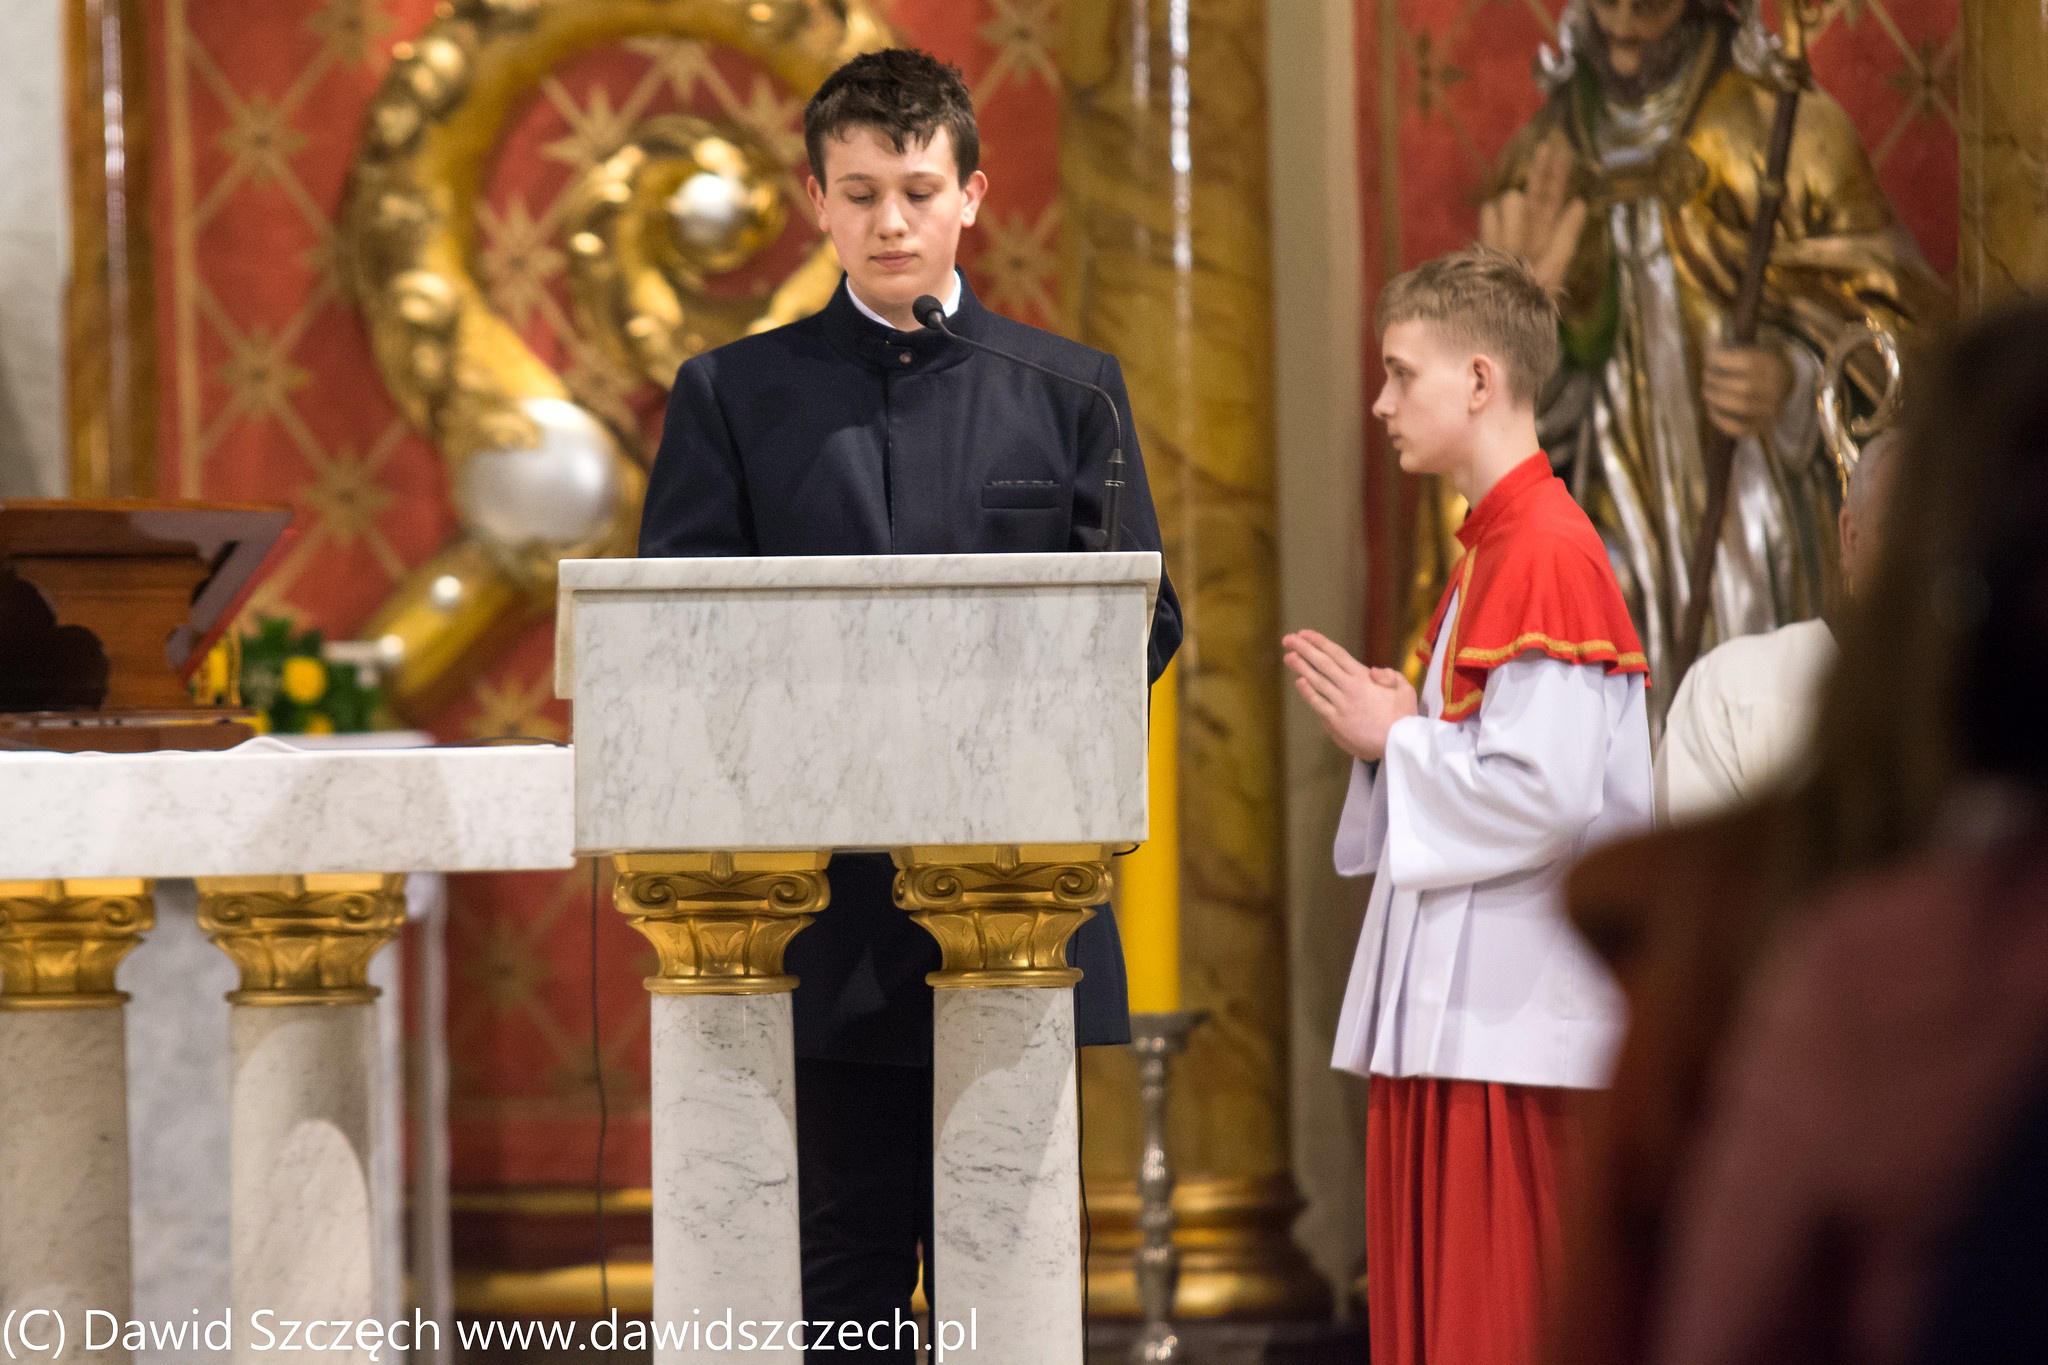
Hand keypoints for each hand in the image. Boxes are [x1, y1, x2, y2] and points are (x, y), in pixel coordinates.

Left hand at [1282, 629, 1418, 763]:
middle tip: (1288, 639)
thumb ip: (1390, 675)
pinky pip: (1319, 704)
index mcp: (1365, 678)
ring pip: (1317, 681)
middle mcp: (1350, 688)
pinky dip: (1308, 692)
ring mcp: (1342, 704)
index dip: (1319, 642)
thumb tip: (1372, 671)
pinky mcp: (1337, 721)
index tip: (1304, 634)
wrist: (1399, 743)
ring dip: (1301, 667)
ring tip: (1288, 656)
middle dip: (1304, 649)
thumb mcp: (1405, 689)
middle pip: (1323, 664)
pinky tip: (1299, 682)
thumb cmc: (1403, 716)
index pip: (1338, 654)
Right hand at [1478, 134, 1588, 293]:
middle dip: (1541, 169)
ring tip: (1512, 248)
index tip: (1563, 149)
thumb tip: (1580, 202)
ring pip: (1509, 202)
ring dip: (1513, 219)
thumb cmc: (1527, 298)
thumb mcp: (1552, 268)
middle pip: (1535, 192)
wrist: (1493, 316)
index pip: (1552, 197)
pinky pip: (1489, 215)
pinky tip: (1494, 242)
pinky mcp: (1483, 240)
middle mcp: (1525, 229)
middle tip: (1548, 144)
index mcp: (1545, 233)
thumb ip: (1564, 236)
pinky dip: (1493, 225)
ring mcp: (1504, 233)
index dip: (1557, 175)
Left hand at [1702, 343, 1792, 438]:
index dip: (1721, 360)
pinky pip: (1740, 428)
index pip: (1745, 361)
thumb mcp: (1750, 348)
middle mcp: (1774, 387)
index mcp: (1772, 364)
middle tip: (1706, 377)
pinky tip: (1711, 409)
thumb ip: (1729, 346)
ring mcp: (1770, 408)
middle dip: (1716, 381)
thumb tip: (1707, 336)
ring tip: (1707, 391)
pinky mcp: (1762, 425)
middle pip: (1742, 386)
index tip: (1710, 359)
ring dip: (1716, 399)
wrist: (1785, 382)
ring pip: (1741, 407)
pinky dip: (1720, 421)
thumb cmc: (1759, 363)